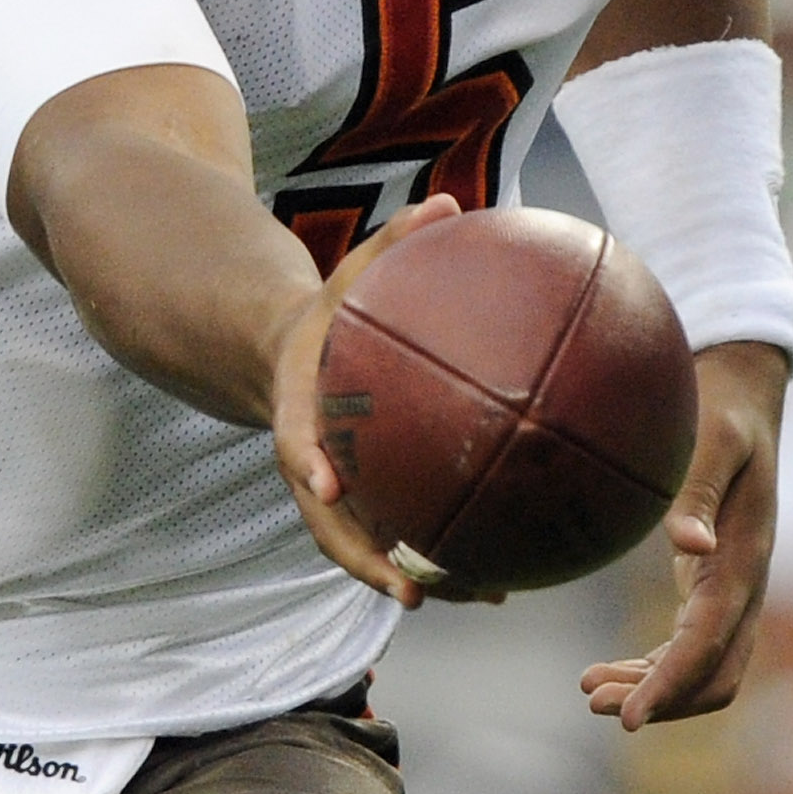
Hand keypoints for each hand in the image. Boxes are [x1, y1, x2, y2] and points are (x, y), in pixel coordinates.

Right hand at [267, 194, 462, 608]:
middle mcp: (314, 467)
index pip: (295, 443)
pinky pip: (404, 531)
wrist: (285, 353)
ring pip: (375, 546)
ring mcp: (339, 492)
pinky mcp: (367, 501)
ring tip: (487, 592)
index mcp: (299, 415)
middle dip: (374, 563)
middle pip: (335, 527)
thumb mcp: (351, 272)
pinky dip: (446, 552)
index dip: (309, 466)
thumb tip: (448, 201)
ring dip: (425, 577)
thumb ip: (394, 241)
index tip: (328, 485)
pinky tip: (508, 563)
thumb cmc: (330, 311)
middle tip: (418, 590)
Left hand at [581, 339, 785, 728]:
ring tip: (588, 691)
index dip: (670, 685)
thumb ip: (698, 489)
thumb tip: (689, 545)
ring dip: (652, 689)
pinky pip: (689, 647)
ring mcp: (734, 587)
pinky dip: (652, 668)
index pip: (710, 642)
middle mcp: (748, 582)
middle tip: (596, 703)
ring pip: (703, 669)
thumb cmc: (722, 409)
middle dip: (662, 700)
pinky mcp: (714, 583)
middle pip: (716, 675)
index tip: (626, 719)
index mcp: (747, 555)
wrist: (746, 390)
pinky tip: (603, 670)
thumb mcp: (711, 438)